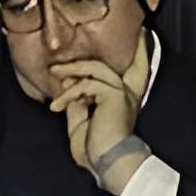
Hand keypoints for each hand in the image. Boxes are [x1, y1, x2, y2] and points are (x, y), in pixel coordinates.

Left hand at [47, 55, 143, 179]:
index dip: (140, 51)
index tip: (142, 33)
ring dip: (71, 71)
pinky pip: (86, 84)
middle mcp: (126, 94)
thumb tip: (70, 85)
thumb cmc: (96, 149)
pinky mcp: (113, 95)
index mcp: (122, 101)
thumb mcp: (81, 121)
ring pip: (94, 68)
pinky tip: (57, 107)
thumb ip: (78, 101)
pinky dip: (68, 94)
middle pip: (113, 63)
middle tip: (56, 67)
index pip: (135, 71)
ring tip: (53, 76)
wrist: (107, 163)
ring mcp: (121, 93)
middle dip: (91, 56)